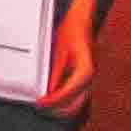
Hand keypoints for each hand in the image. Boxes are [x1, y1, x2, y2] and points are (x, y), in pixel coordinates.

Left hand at [41, 0, 102, 115]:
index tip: (40, 102)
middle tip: (40, 106)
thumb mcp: (58, 51)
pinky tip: (51, 96)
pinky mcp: (84, 78)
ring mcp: (89, 79)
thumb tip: (47, 90)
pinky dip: (64, 99)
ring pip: (77, 102)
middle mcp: (90, 77)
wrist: (80, 22)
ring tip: (44, 103)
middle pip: (75, 104)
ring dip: (60, 106)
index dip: (53, 100)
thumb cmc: (70, 32)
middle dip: (57, 109)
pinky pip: (76, 95)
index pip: (68, 92)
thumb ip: (54, 72)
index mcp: (85, 70)